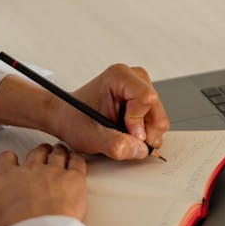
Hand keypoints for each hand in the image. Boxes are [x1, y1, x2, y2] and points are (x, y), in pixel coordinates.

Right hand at [0, 143, 87, 225]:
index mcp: (7, 176)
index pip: (6, 159)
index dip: (10, 159)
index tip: (12, 161)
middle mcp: (31, 170)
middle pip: (36, 153)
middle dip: (38, 152)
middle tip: (41, 154)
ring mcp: (54, 173)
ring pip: (58, 154)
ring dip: (58, 152)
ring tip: (60, 153)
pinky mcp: (74, 181)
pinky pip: (78, 162)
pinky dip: (77, 159)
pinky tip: (77, 160)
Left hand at [55, 63, 169, 160]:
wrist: (65, 118)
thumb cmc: (73, 118)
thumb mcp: (90, 136)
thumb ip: (115, 144)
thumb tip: (140, 149)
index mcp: (119, 76)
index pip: (146, 97)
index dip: (140, 122)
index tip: (129, 135)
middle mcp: (133, 78)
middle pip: (157, 109)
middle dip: (144, 131)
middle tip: (125, 139)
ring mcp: (140, 89)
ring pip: (159, 118)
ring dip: (144, 134)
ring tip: (121, 134)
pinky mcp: (143, 102)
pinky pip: (155, 122)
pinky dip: (143, 133)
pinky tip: (125, 132)